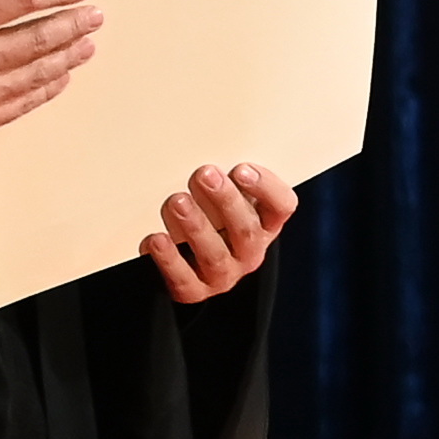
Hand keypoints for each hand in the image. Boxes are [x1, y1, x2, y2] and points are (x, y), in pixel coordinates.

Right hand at [0, 0, 97, 138]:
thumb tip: (13, 4)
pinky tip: (63, 75)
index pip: (23, 0)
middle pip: (40, 38)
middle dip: (73, 24)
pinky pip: (27, 101)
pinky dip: (49, 86)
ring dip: (69, 56)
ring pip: (39, 71)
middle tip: (93, 17)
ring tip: (87, 44)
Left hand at [142, 161, 296, 305]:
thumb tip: (206, 148)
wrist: (186, 260)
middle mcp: (250, 252)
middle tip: (203, 174)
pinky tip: (156, 239)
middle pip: (246, 230)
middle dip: (225, 201)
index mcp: (265, 224)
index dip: (266, 189)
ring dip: (196, 226)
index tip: (241, 169)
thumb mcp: (223, 194)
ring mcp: (224, 275)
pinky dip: (170, 260)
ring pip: (215, 255)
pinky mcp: (194, 291)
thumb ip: (224, 176)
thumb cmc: (206, 214)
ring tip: (176, 201)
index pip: (281, 208)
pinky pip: (184, 280)